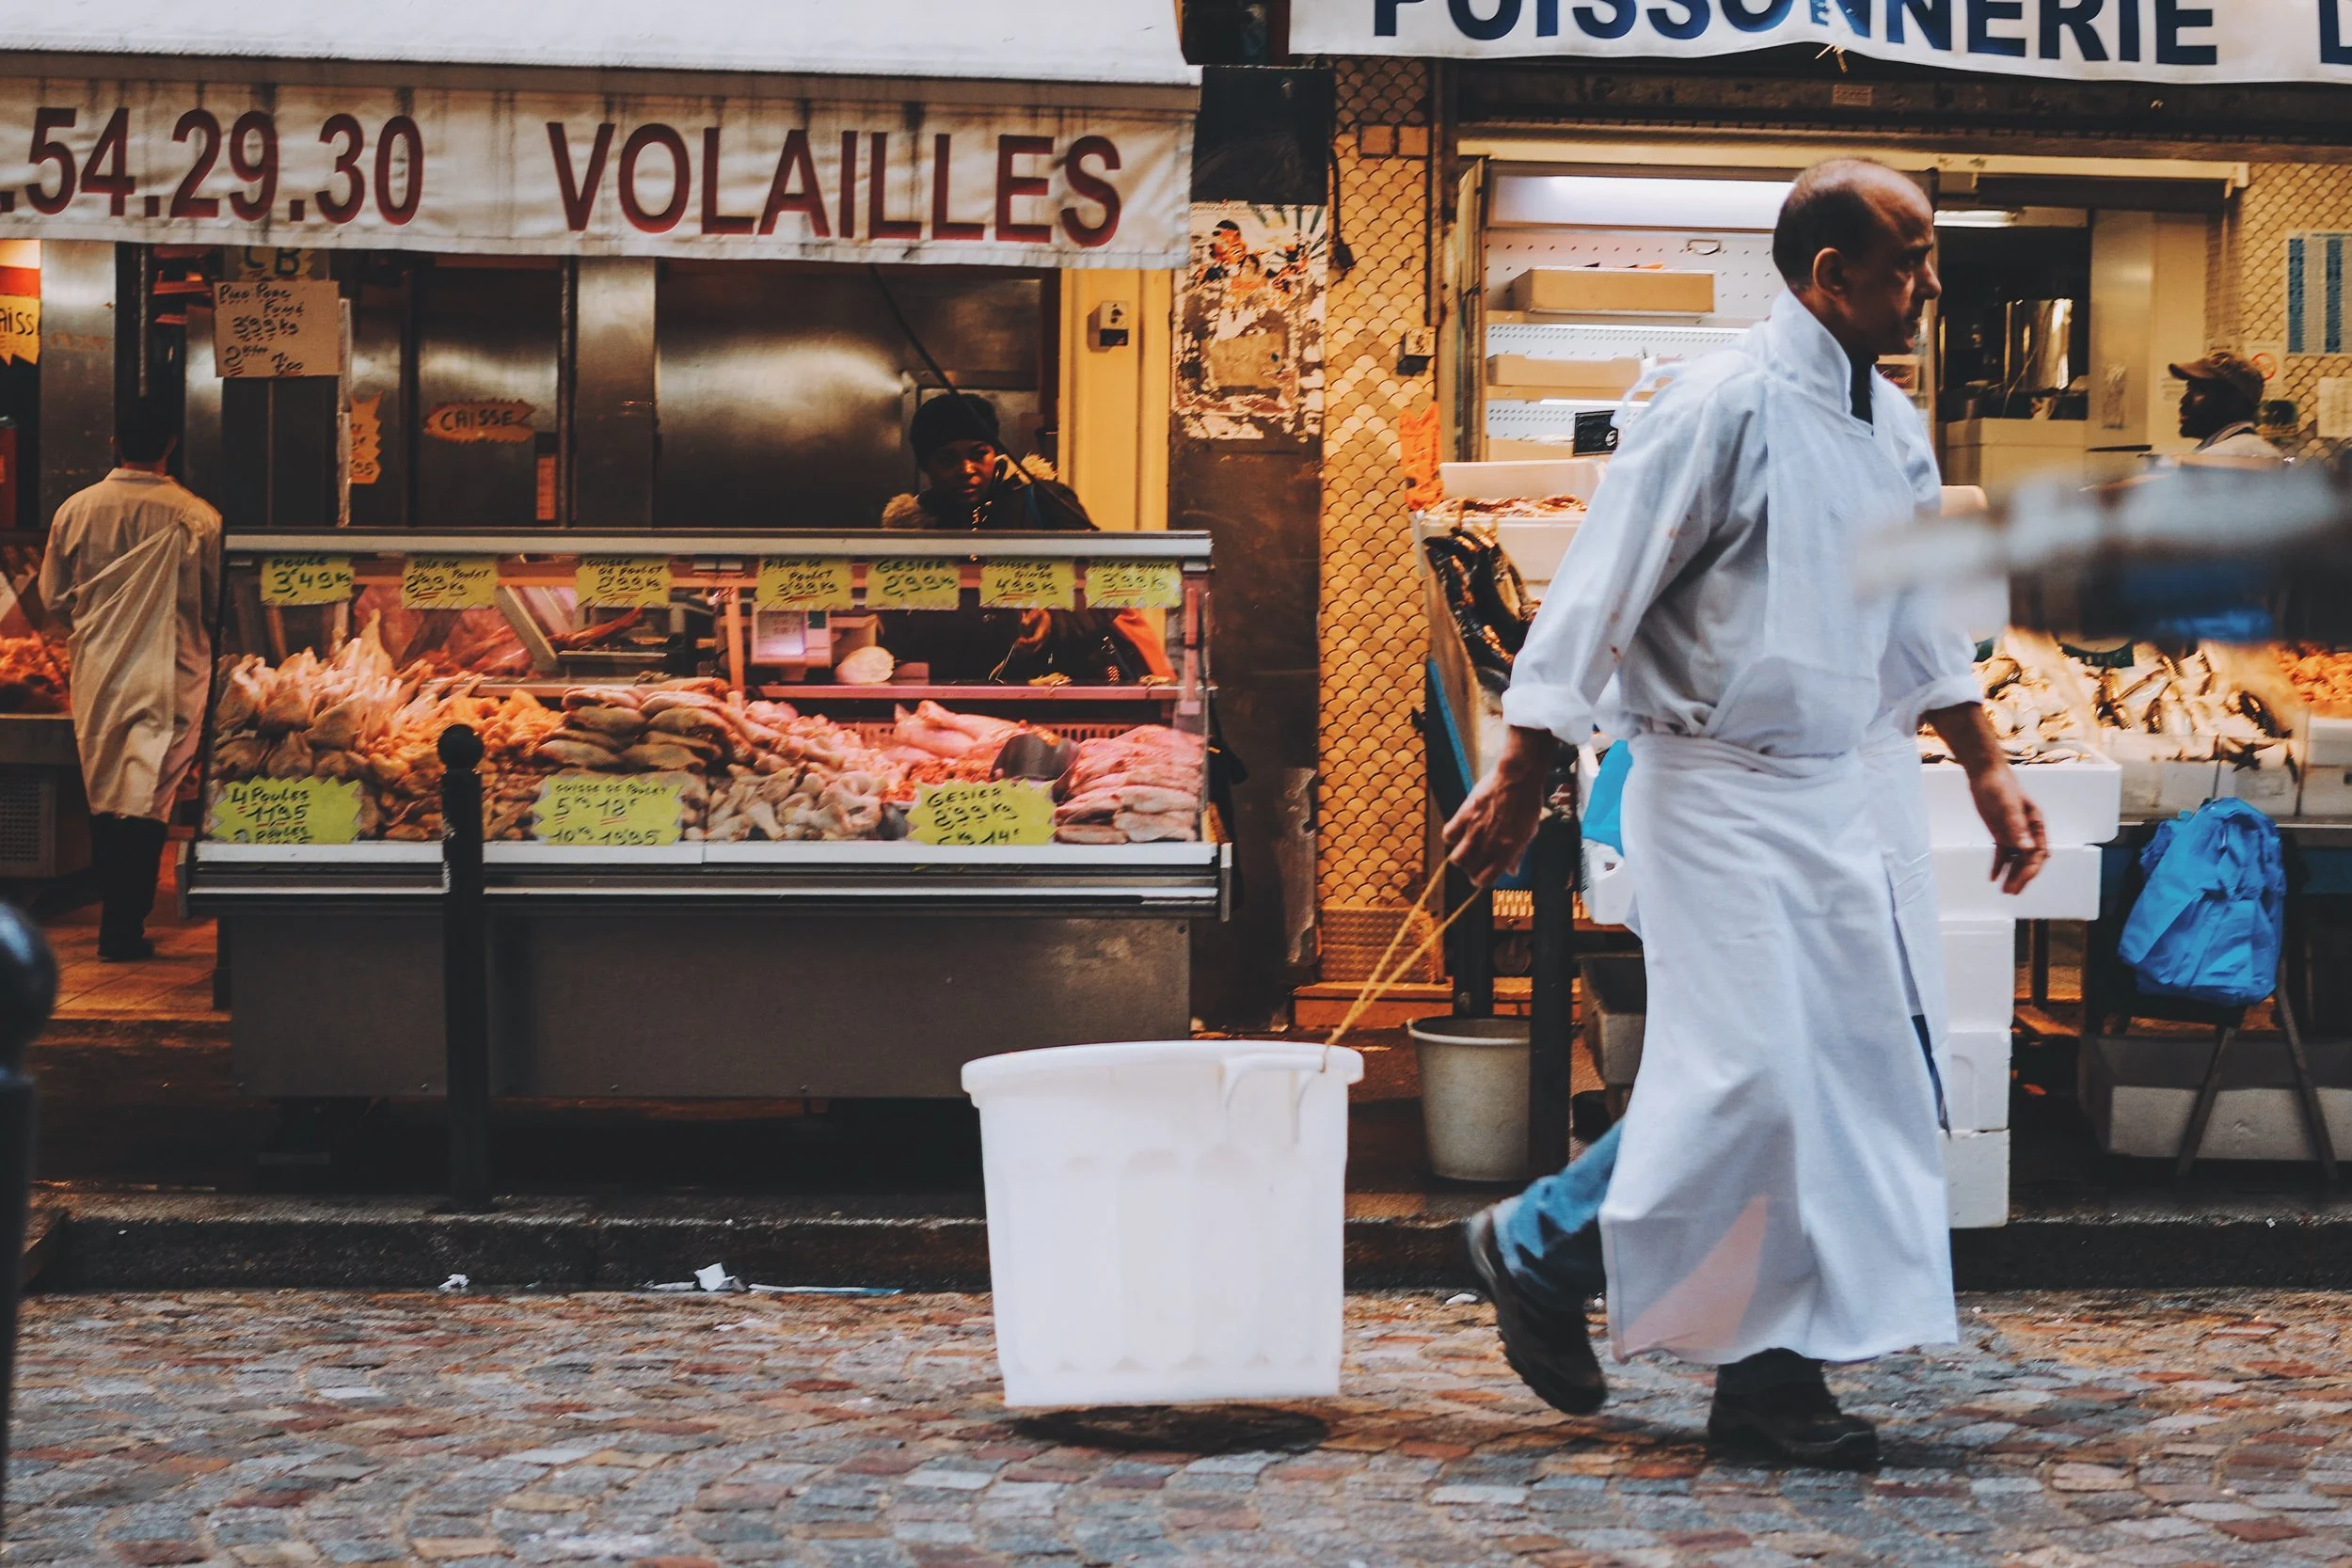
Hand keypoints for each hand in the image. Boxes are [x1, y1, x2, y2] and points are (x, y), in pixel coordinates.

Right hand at [1442, 727, 1556, 888]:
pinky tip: (1459, 831)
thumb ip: (1518, 854)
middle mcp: (1489, 844)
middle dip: (1471, 868)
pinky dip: (1451, 836)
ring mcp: (1475, 830)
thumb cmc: (1527, 804)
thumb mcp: (1528, 833)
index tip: (1481, 874)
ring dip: (1460, 856)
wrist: (1518, 777)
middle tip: (1475, 859)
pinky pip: (1449, 835)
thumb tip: (1512, 872)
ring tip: (1465, 848)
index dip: (1481, 880)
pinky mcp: (1464, 814)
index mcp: (1507, 851)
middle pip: (1470, 870)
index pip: (1485, 880)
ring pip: (1457, 858)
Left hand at [1923, 700, 2048, 894]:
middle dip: (2022, 877)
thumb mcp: (2007, 806)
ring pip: (2016, 859)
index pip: (2039, 853)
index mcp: (2036, 824)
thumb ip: (2016, 827)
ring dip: (2011, 874)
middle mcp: (2028, 831)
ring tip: (2004, 891)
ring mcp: (2014, 832)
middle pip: (2029, 859)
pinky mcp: (2001, 832)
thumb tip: (2027, 849)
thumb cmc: (2000, 785)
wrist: (1984, 773)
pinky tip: (1993, 878)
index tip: (2021, 880)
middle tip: (2011, 892)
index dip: (2032, 869)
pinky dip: (1999, 865)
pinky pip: (2002, 853)